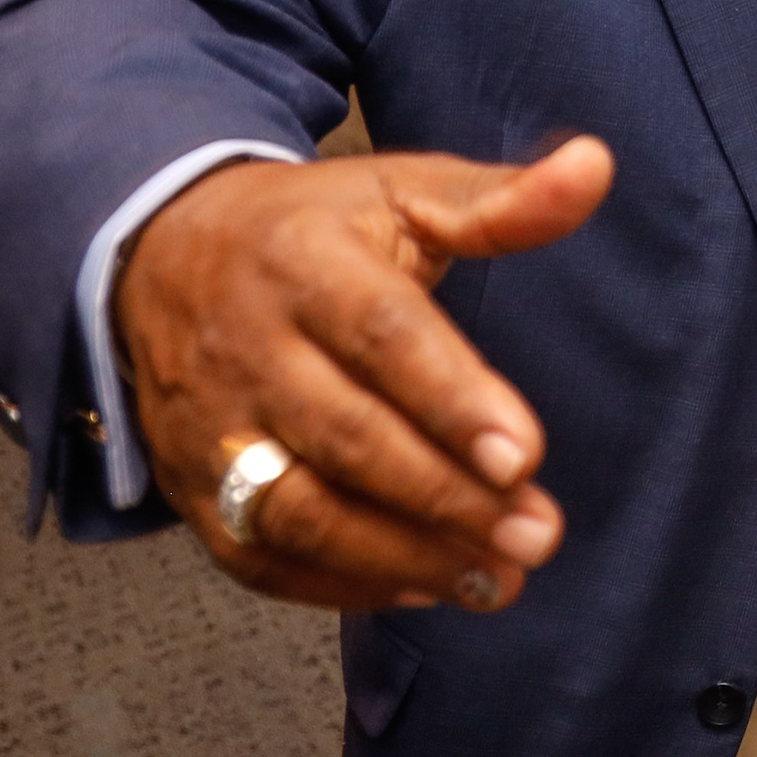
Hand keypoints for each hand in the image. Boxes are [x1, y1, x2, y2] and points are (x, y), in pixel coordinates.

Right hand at [116, 139, 612, 613]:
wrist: (160, 255)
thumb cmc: (313, 228)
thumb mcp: (402, 191)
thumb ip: (502, 201)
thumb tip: (596, 167)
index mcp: (303, 262)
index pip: (380, 336)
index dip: (452, 399)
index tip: (524, 455)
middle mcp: (248, 349)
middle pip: (345, 436)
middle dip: (446, 496)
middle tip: (536, 535)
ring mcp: (210, 428)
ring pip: (297, 512)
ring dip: (401, 557)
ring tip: (497, 579)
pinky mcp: (190, 489)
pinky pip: (258, 556)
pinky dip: (340, 587)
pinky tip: (423, 589)